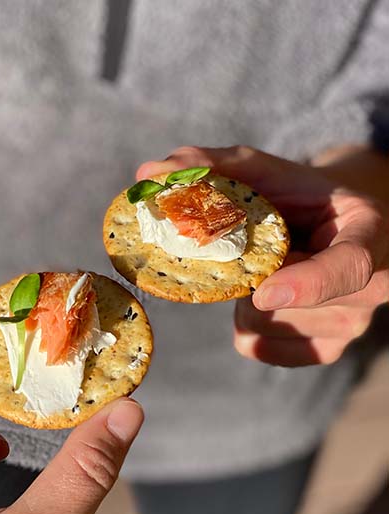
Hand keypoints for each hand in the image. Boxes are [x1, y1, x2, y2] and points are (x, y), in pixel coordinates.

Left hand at [138, 145, 388, 365]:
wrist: (323, 221)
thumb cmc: (290, 193)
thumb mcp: (258, 169)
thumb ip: (209, 165)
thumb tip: (146, 174)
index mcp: (365, 232)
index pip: (350, 267)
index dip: (308, 284)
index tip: (263, 292)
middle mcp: (371, 285)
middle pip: (294, 308)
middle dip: (248, 280)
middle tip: (243, 254)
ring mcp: (350, 323)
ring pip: (267, 328)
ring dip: (241, 299)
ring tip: (261, 269)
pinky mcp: (326, 348)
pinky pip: (261, 348)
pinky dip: (244, 324)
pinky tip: (259, 296)